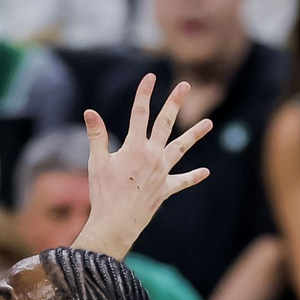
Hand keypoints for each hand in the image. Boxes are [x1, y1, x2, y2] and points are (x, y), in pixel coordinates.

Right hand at [76, 75, 212, 256]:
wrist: (117, 223)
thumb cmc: (103, 193)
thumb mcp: (96, 162)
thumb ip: (96, 136)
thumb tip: (90, 112)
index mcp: (134, 147)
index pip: (139, 114)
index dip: (144, 94)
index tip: (150, 76)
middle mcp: (152, 156)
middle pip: (165, 124)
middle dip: (175, 103)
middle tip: (185, 86)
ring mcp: (162, 172)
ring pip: (181, 148)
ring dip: (195, 135)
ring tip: (209, 122)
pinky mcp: (165, 189)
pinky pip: (182, 181)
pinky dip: (193, 177)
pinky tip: (205, 172)